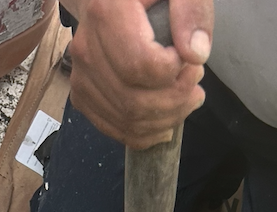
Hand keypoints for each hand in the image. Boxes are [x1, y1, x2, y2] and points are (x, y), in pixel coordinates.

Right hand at [68, 0, 212, 149]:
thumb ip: (190, 10)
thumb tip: (195, 55)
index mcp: (106, 14)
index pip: (141, 65)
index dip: (173, 72)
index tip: (190, 59)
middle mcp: (86, 49)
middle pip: (133, 100)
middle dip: (175, 101)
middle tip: (196, 84)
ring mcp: (81, 76)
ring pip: (126, 119)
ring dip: (165, 119)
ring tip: (187, 100)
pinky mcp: (82, 95)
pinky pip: (114, 128)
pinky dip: (145, 133)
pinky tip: (167, 121)